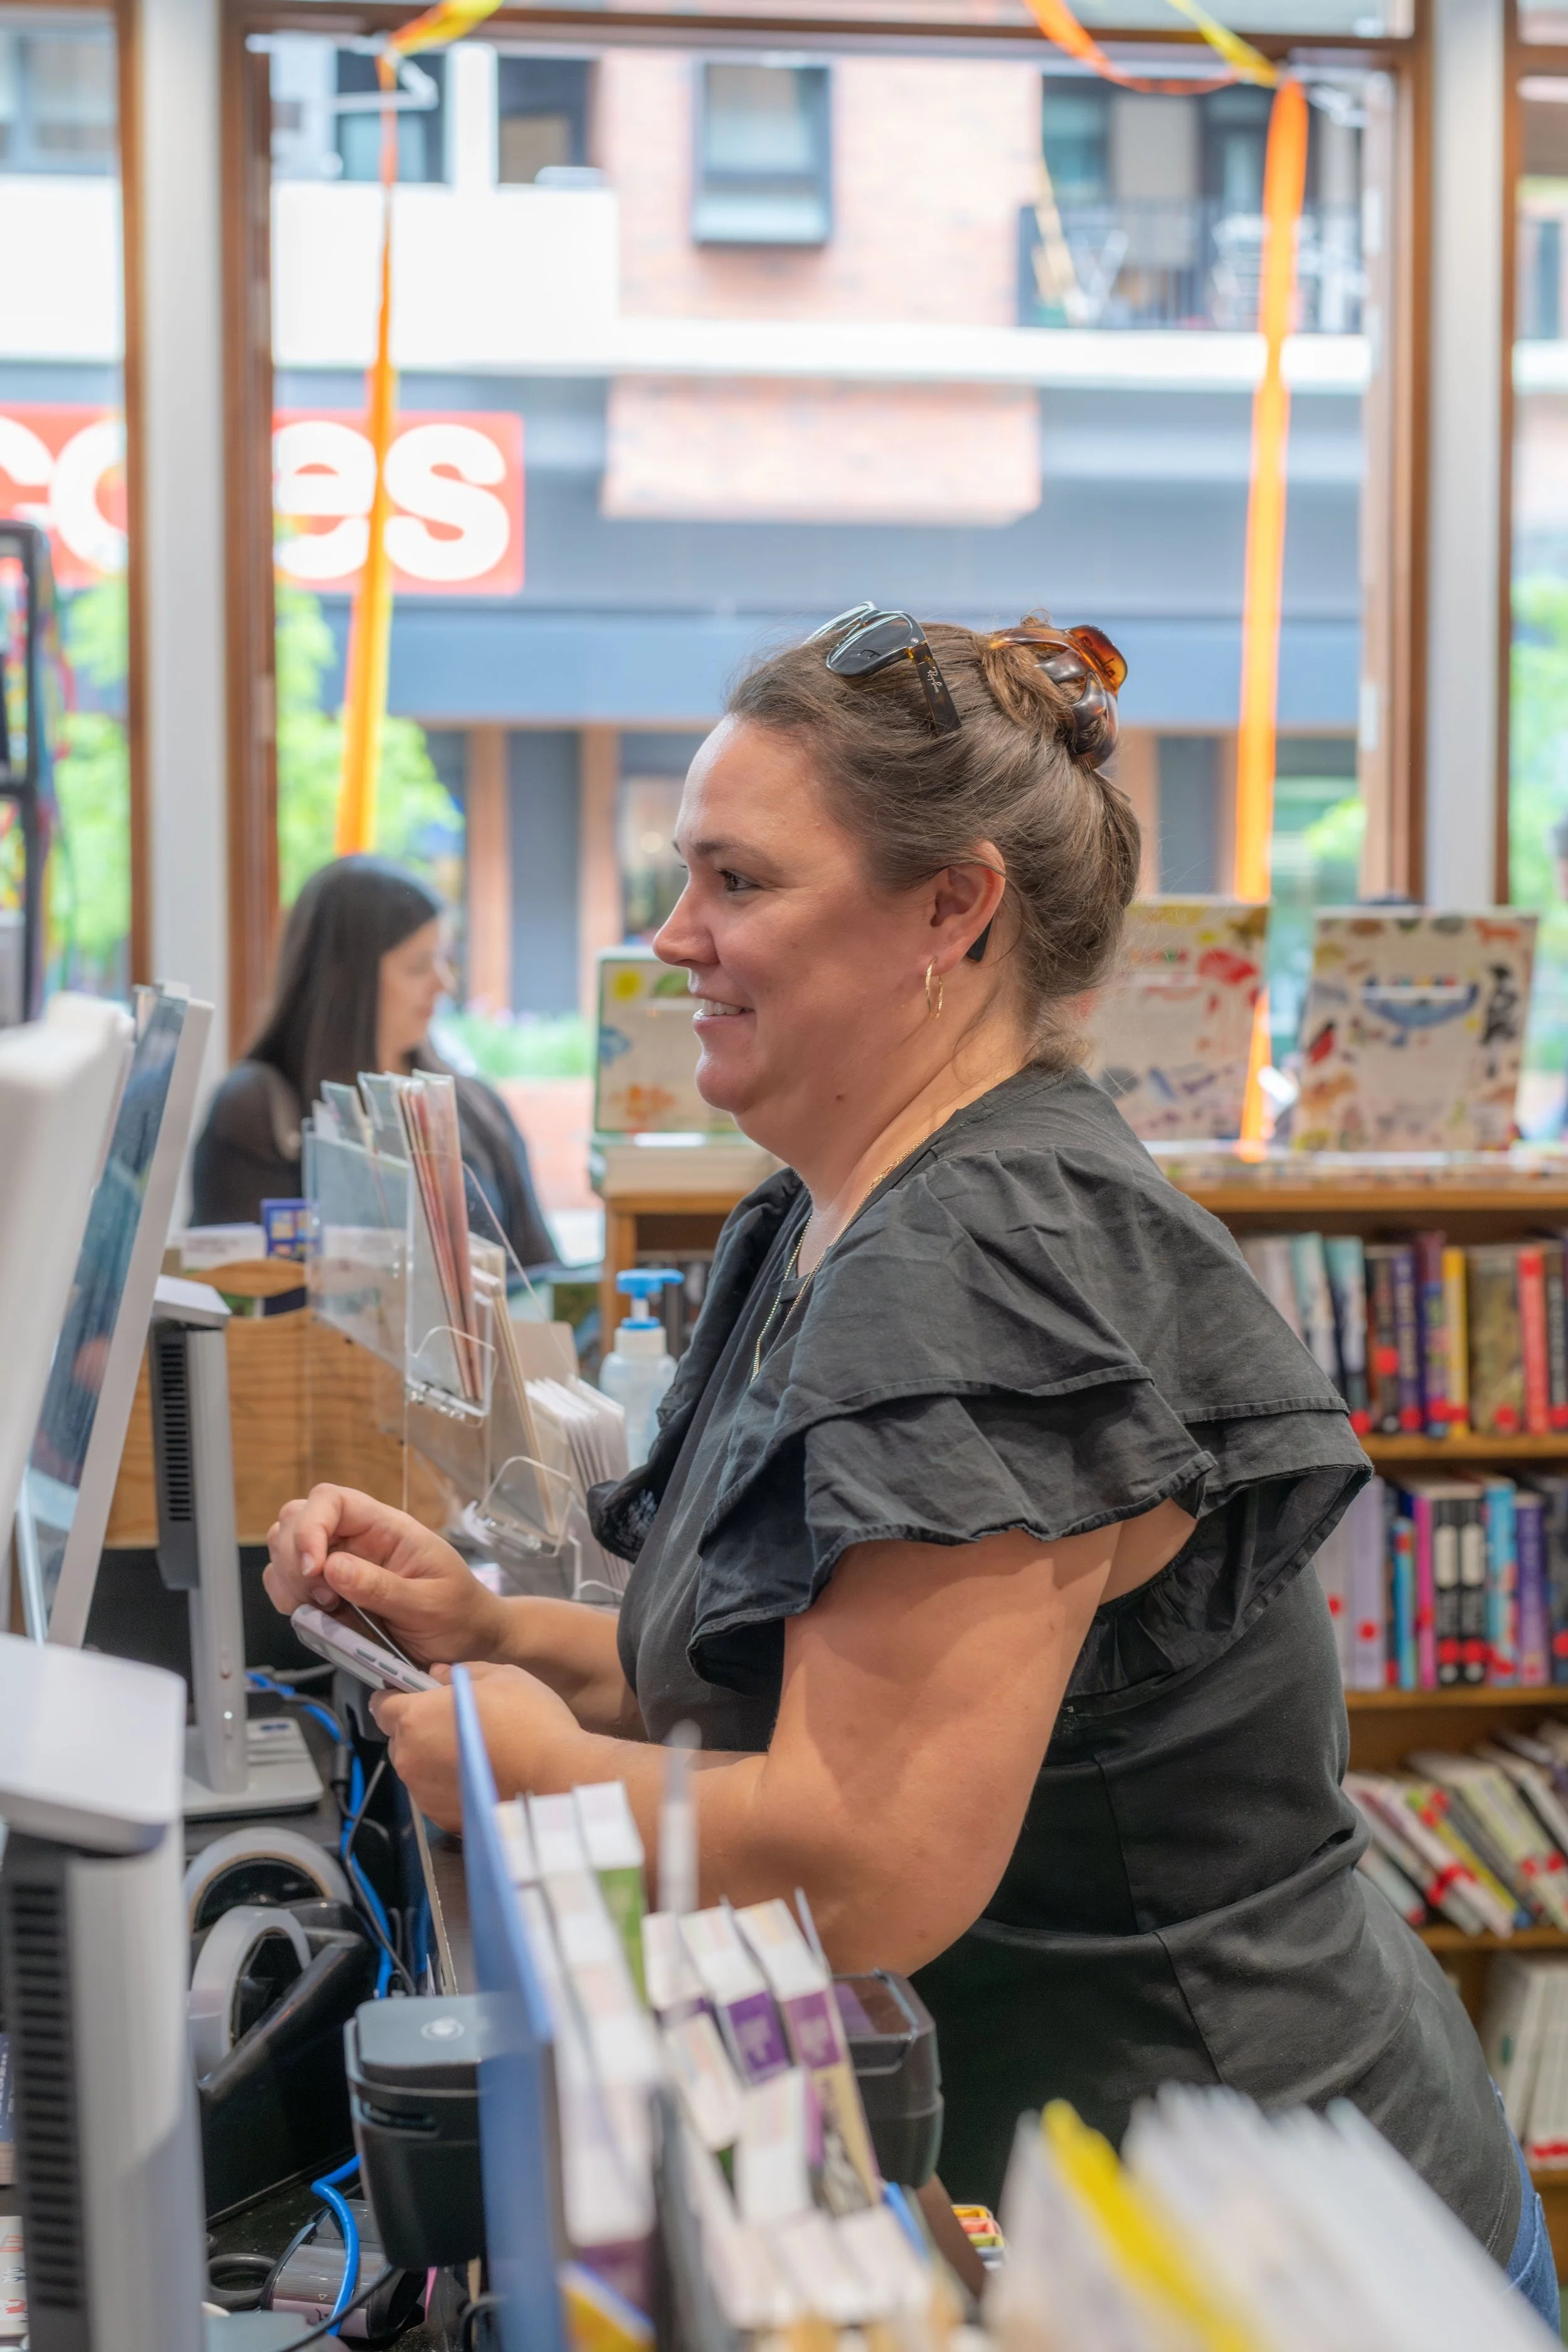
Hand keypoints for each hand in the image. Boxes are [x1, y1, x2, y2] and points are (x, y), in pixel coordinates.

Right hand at [263, 1485, 505, 1666]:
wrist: (469, 1640)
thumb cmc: (459, 1614)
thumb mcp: (430, 1604)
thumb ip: (382, 1587)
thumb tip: (332, 1568)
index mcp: (387, 1528)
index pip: (332, 1500)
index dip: (310, 1526)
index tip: (312, 1568)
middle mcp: (357, 1539)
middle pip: (297, 1519)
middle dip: (292, 1557)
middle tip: (322, 1599)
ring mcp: (340, 1563)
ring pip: (285, 1550)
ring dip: (289, 1581)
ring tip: (325, 1609)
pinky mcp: (330, 1591)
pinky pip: (289, 1584)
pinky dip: (290, 1599)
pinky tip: (318, 1617)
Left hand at [370, 1660, 581, 1829]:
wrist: (553, 1780)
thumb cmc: (527, 1722)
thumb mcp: (501, 1677)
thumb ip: (461, 1674)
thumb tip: (440, 1675)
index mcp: (415, 1719)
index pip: (382, 1706)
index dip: (398, 1698)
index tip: (416, 1695)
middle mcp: (410, 1759)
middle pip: (401, 1740)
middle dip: (421, 1730)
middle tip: (457, 1722)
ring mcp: (424, 1794)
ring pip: (418, 1769)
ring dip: (436, 1760)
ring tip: (476, 1753)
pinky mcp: (442, 1819)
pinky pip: (436, 1795)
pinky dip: (451, 1786)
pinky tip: (482, 1776)